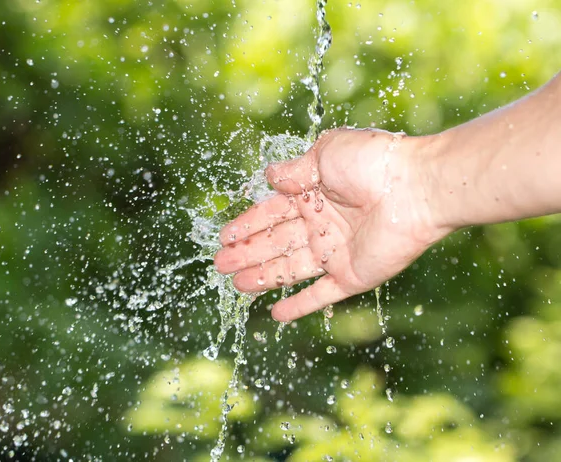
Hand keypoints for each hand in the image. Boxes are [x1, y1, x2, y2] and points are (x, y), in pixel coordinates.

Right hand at [214, 128, 448, 321]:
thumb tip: (269, 175)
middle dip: (247, 254)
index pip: (272, 213)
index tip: (224, 236)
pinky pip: (322, 296)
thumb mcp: (325, 154)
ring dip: (263, 278)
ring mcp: (337, 252)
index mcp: (314, 194)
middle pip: (276, 243)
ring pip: (291, 269)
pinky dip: (300, 306)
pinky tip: (277, 315)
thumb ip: (295, 170)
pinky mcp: (353, 276)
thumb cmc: (372, 162)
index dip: (247, 224)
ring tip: (236, 285)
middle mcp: (323, 225)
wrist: (415, 188)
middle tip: (220, 265)